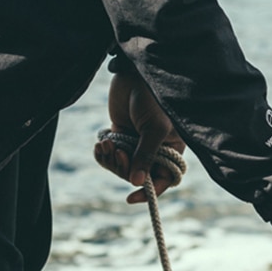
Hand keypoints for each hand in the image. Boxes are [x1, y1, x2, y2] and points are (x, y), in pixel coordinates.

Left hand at [93, 71, 186, 201]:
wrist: (134, 73)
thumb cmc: (153, 99)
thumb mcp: (154, 129)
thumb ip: (146, 156)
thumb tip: (136, 183)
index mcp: (171, 150)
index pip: (163, 179)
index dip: (149, 191)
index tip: (131, 197)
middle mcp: (154, 150)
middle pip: (138, 176)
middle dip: (124, 168)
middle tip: (117, 153)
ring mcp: (135, 144)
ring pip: (121, 167)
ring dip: (111, 159)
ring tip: (106, 144)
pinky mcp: (119, 136)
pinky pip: (109, 156)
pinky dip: (103, 153)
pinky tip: (100, 144)